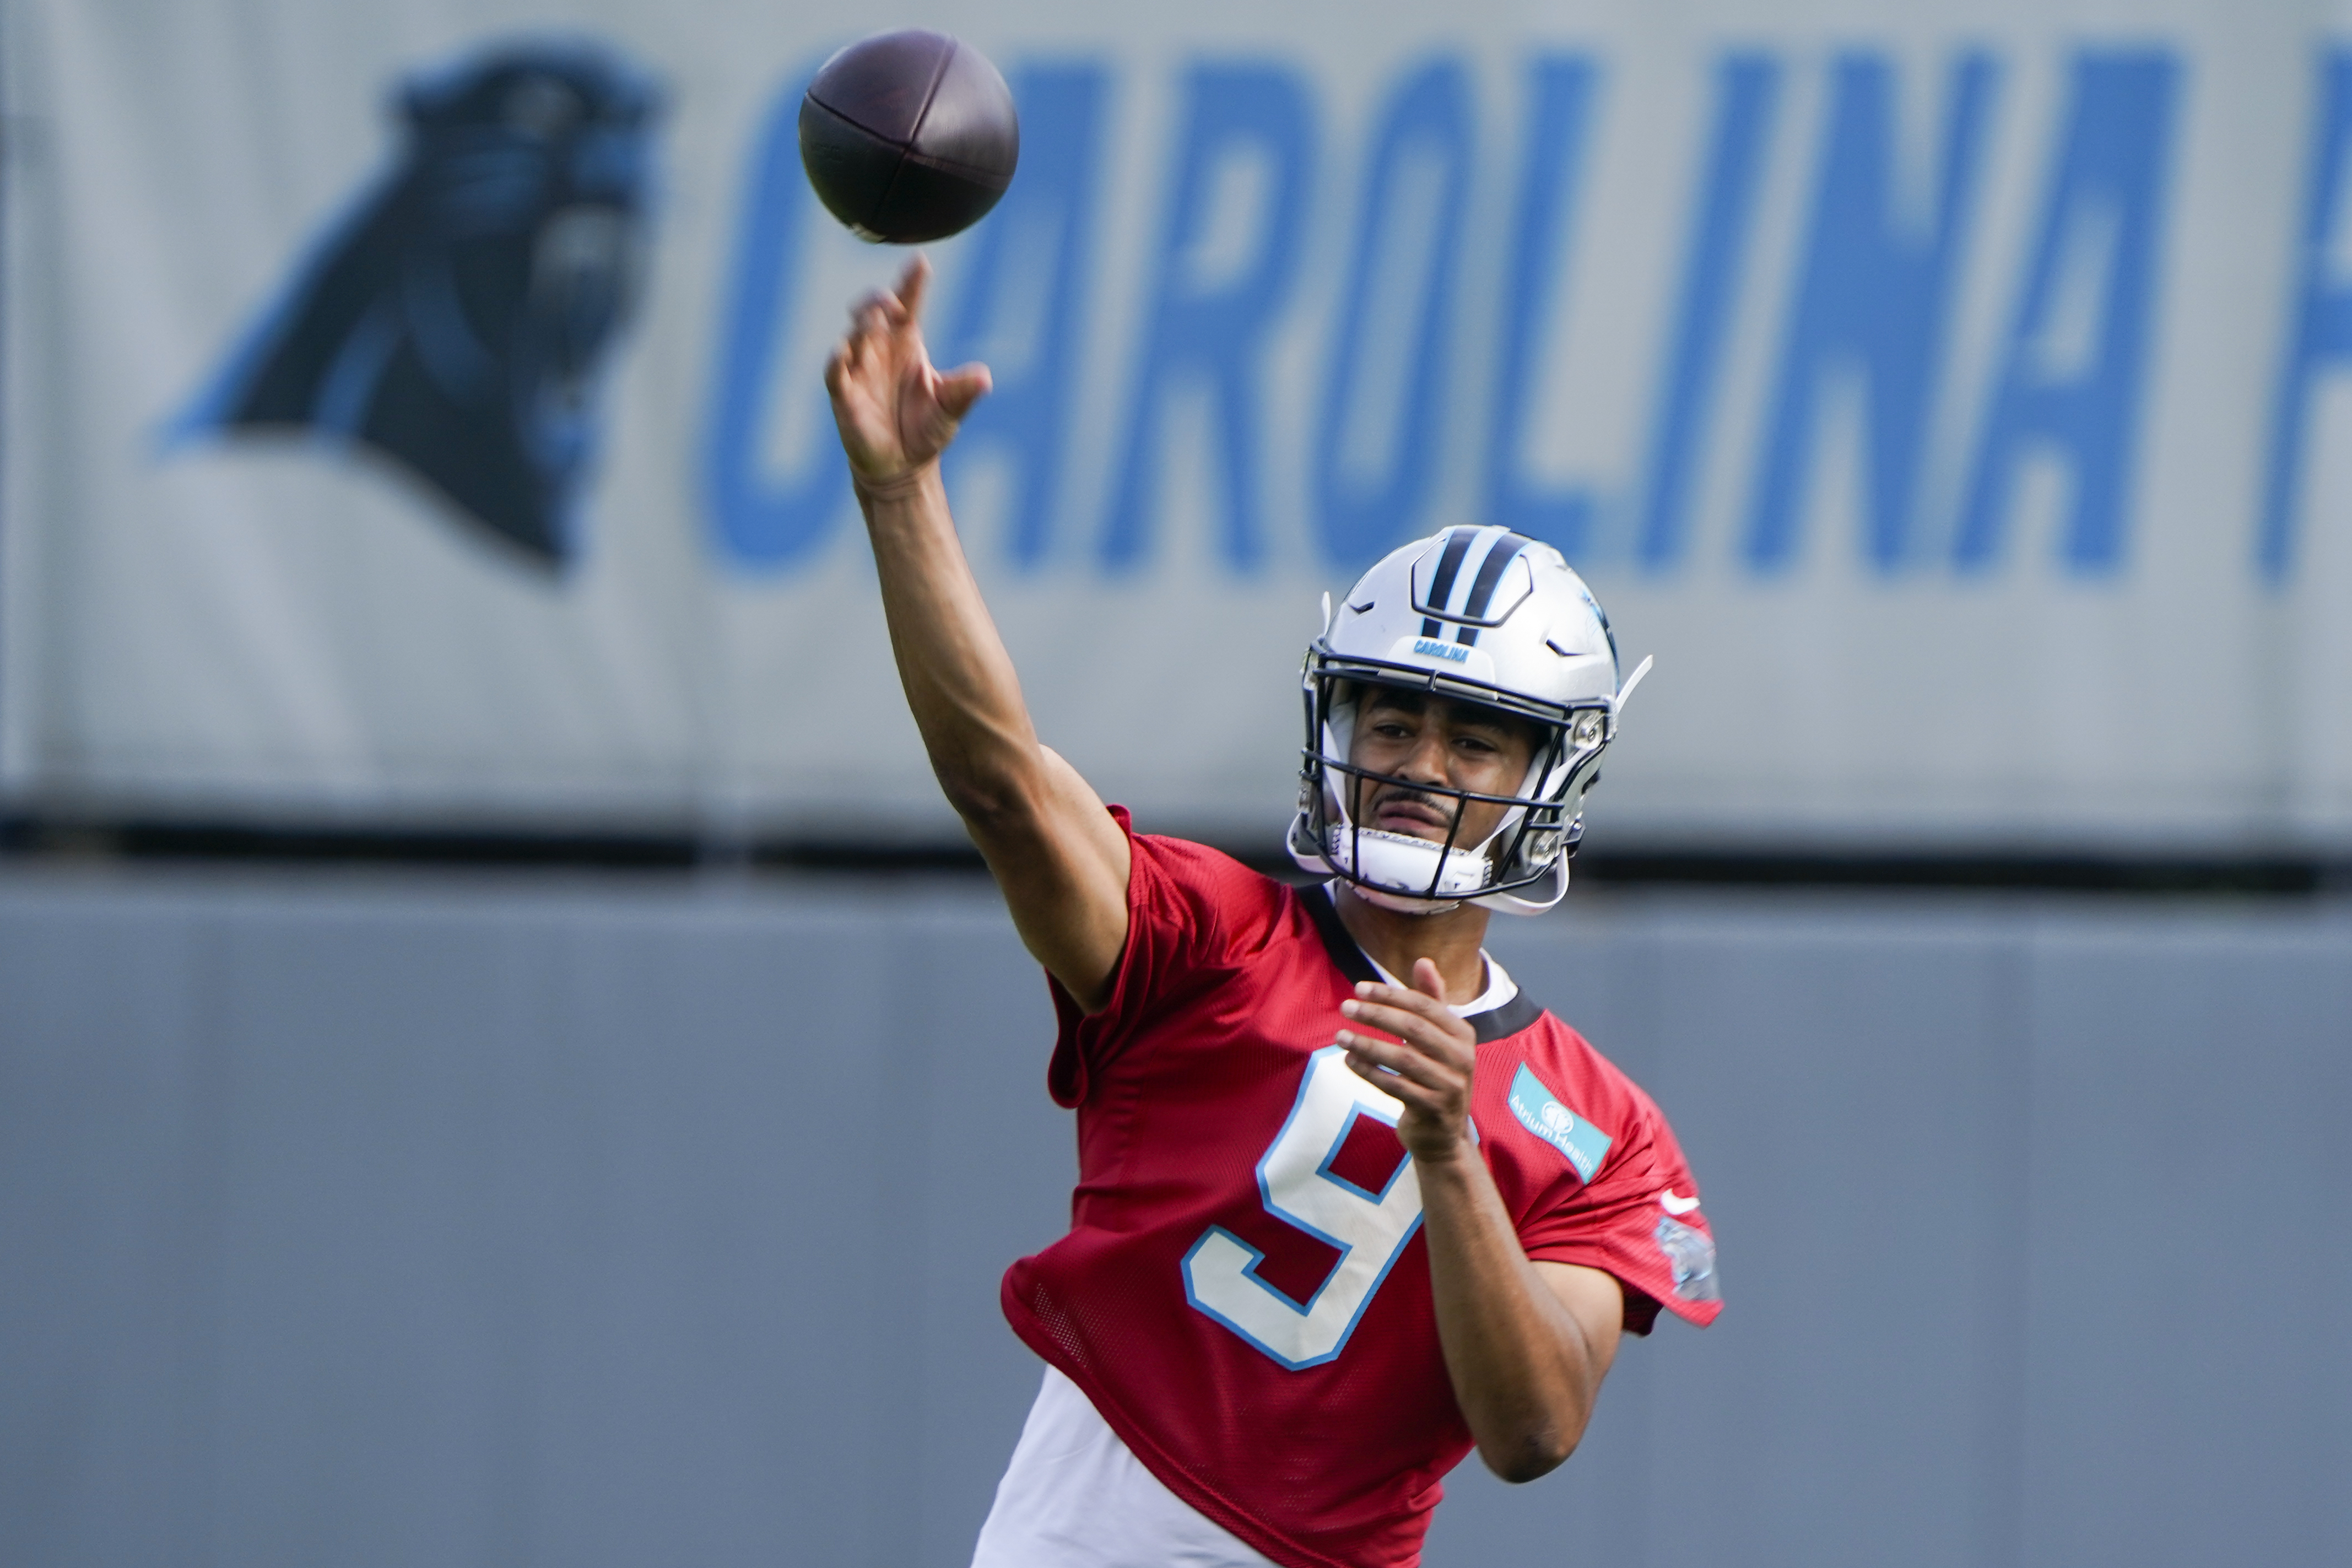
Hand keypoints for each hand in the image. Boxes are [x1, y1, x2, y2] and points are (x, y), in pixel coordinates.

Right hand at [823, 256, 991, 491]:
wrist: (903, 466)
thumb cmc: (926, 429)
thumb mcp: (950, 409)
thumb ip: (963, 391)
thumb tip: (985, 378)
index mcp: (907, 343)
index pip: (908, 306)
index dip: (911, 283)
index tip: (920, 262)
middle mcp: (880, 349)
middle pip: (875, 312)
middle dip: (879, 301)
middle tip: (891, 300)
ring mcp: (859, 369)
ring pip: (854, 336)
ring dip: (861, 325)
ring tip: (872, 319)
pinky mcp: (844, 394)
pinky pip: (836, 372)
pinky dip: (837, 360)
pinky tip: (842, 350)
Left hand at [1336, 959, 1478, 1161]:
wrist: (1444, 1136)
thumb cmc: (1435, 1076)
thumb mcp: (1438, 1039)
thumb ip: (1430, 1001)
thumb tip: (1423, 960)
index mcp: (1463, 1034)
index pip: (1425, 1005)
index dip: (1391, 994)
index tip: (1359, 987)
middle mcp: (1462, 1058)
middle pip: (1414, 1028)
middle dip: (1377, 1014)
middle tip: (1346, 1006)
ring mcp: (1449, 1086)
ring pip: (1402, 1058)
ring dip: (1367, 1044)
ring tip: (1340, 1035)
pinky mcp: (1432, 1109)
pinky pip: (1395, 1086)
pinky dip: (1369, 1071)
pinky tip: (1350, 1060)